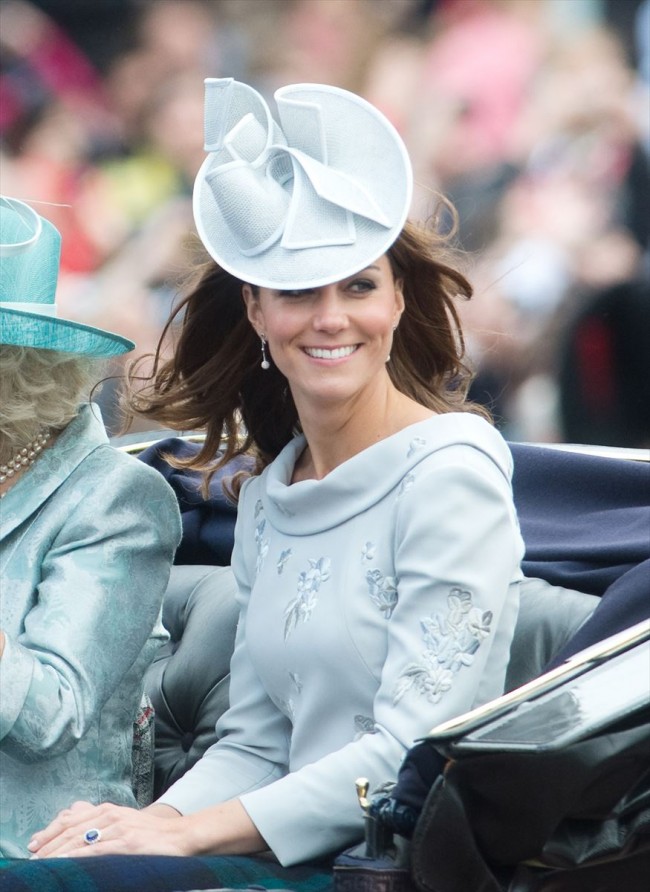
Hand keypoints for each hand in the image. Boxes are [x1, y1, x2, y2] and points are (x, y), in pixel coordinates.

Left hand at [28, 800, 184, 857]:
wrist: (180, 836)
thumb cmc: (152, 834)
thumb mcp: (125, 823)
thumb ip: (104, 825)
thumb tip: (81, 834)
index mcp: (109, 810)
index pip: (72, 818)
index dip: (51, 831)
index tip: (35, 843)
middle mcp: (111, 815)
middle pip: (72, 828)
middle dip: (49, 843)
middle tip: (32, 856)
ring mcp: (119, 829)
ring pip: (80, 839)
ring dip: (58, 853)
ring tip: (42, 863)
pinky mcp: (127, 843)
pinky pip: (96, 851)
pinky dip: (78, 857)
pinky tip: (66, 864)